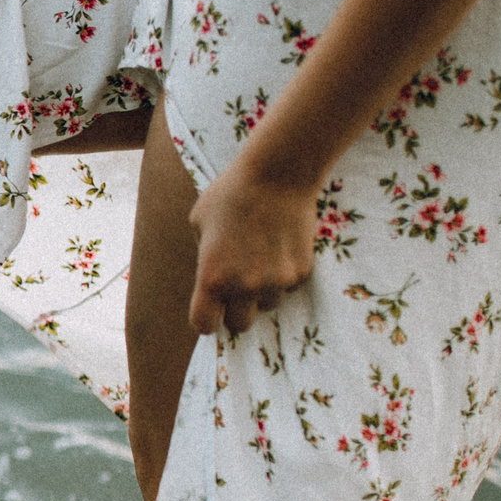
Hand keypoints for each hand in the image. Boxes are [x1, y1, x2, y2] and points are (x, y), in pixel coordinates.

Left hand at [185, 157, 319, 336]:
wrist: (278, 175)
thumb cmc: (230, 194)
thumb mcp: (199, 225)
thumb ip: (203, 259)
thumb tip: (211, 282)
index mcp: (212, 278)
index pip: (204, 325)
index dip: (206, 319)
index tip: (210, 310)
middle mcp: (244, 286)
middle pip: (239, 325)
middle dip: (235, 312)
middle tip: (235, 290)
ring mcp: (276, 281)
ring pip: (266, 306)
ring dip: (261, 293)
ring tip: (259, 260)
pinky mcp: (300, 272)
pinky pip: (288, 288)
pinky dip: (282, 277)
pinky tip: (278, 249)